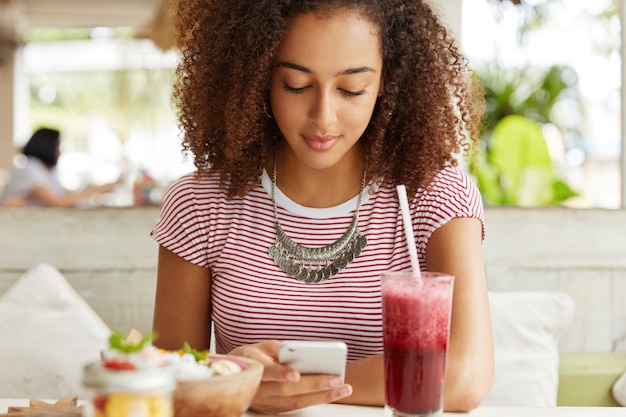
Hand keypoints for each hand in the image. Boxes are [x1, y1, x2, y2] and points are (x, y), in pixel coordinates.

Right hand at [229, 340, 352, 413]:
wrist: (231, 375)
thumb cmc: (252, 356)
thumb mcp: (261, 347)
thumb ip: (280, 350)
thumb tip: (303, 355)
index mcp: (253, 367)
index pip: (266, 372)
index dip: (280, 374)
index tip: (295, 374)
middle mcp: (258, 388)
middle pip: (287, 390)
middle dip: (314, 384)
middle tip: (338, 379)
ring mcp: (265, 402)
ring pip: (294, 402)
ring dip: (321, 396)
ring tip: (343, 389)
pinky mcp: (273, 409)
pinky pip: (296, 407)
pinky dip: (316, 400)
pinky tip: (333, 394)